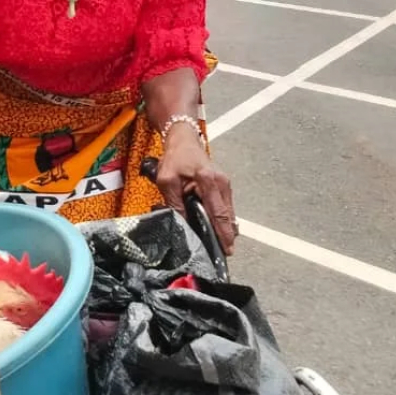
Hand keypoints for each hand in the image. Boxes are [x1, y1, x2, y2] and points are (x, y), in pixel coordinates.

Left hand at [155, 124, 236, 254]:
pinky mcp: (224, 186)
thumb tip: (182, 224)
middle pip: (228, 215)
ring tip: (222, 246)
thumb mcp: (167, 181)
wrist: (184, 141)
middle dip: (227, 235)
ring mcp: (225, 184)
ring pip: (229, 212)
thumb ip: (174, 203)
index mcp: (208, 180)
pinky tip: (220, 231)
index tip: (227, 249)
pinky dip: (224, 219)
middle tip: (225, 254)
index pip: (217, 212)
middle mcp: (222, 182)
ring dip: (226, 228)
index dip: (223, 232)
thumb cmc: (175, 159)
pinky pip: (226, 207)